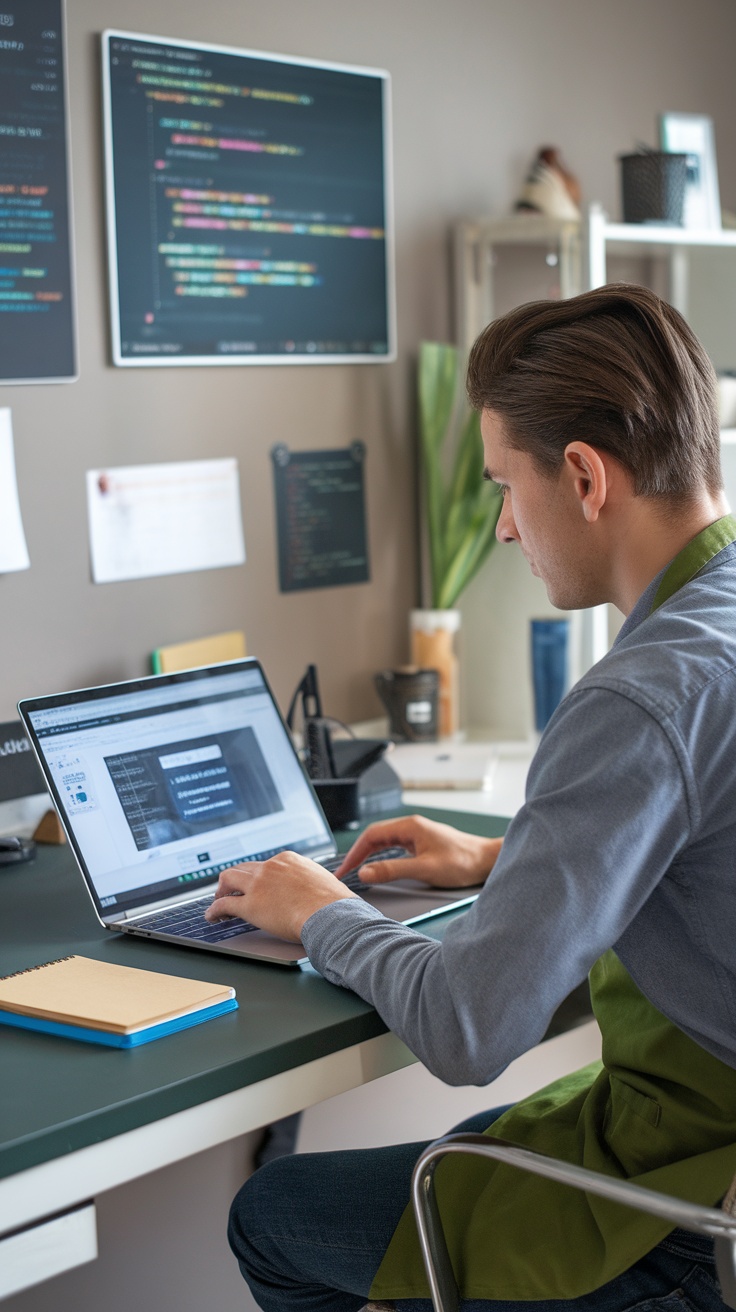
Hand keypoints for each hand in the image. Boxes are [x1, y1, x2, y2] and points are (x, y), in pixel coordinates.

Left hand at [204, 851, 356, 941]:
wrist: (330, 914)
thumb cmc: (333, 903)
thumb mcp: (322, 881)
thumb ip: (310, 882)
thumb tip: (312, 892)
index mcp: (287, 860)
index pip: (265, 865)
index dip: (257, 876)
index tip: (255, 884)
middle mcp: (270, 867)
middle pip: (243, 868)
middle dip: (235, 880)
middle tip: (231, 890)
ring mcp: (258, 885)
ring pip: (228, 879)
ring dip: (221, 890)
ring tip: (219, 901)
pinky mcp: (250, 906)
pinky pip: (223, 905)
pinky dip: (214, 911)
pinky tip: (213, 917)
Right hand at [334, 815, 502, 888]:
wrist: (487, 861)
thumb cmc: (462, 862)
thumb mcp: (424, 869)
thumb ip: (392, 870)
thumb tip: (365, 872)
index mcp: (410, 827)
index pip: (372, 835)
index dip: (355, 853)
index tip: (345, 869)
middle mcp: (412, 827)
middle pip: (375, 836)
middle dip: (358, 853)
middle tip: (345, 872)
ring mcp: (417, 834)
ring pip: (385, 841)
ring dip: (369, 855)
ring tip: (356, 869)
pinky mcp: (422, 844)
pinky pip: (395, 847)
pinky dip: (382, 856)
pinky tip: (378, 865)